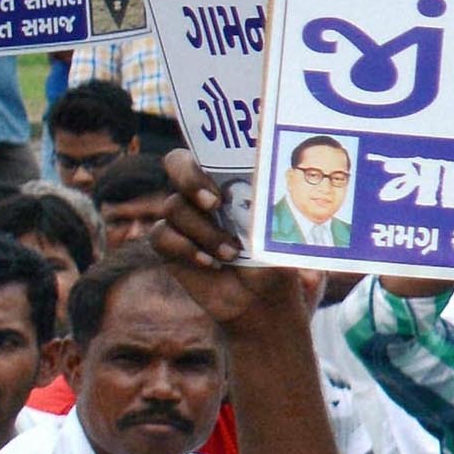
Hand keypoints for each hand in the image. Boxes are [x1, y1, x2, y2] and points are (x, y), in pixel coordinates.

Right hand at [149, 153, 318, 333]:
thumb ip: (286, 217)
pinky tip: (209, 263)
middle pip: (176, 163)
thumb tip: (292, 204)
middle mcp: (203, 195)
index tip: (229, 170)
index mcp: (233, 183)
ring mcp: (184, 219)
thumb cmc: (279, 265)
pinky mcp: (169, 245)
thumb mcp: (290, 240)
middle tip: (215, 203)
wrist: (263, 304)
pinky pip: (161, 235)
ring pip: (174, 207)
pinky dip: (185, 249)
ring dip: (205, 232)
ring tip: (232, 254)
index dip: (206, 149)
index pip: (208, 149)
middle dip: (190, 178)